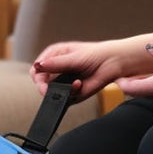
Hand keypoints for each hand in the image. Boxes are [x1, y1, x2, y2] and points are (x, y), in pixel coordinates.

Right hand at [31, 40, 145, 101]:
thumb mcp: (74, 56)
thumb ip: (55, 63)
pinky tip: (79, 85)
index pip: (37, 67)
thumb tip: (38, 66)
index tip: (41, 80)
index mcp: (54, 56)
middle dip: (44, 86)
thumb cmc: (97, 54)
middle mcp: (57, 69)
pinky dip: (71, 94)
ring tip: (73, 83)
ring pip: (50, 92)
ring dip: (59, 90)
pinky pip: (65, 98)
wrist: (115, 64)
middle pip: (40, 81)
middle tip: (49, 88)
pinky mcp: (72, 92)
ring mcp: (64, 82)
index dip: (37, 75)